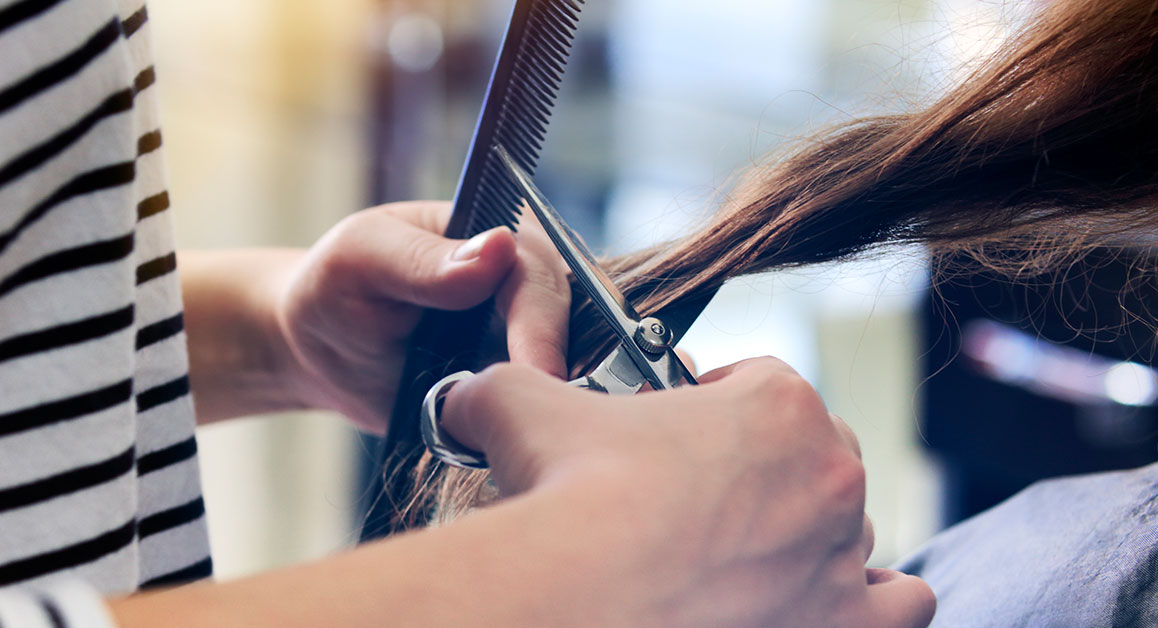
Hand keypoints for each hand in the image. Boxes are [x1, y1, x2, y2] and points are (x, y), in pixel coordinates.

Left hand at [275, 201, 570, 431]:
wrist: (321, 352)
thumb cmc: (334, 289)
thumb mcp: (364, 259)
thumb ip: (425, 259)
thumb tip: (499, 247)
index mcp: (501, 235)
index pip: (541, 276)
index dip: (542, 326)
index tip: (536, 373)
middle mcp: (527, 285)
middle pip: (570, 327)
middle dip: (554, 370)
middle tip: (535, 421)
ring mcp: (527, 338)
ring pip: (567, 370)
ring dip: (547, 403)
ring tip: (526, 437)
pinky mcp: (519, 384)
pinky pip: (542, 407)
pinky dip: (533, 426)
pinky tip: (514, 444)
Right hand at [439, 357, 935, 627]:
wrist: (584, 598)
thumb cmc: (572, 496)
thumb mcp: (525, 408)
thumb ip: (509, 385)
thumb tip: (465, 396)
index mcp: (775, 404)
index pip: (763, 383)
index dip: (716, 403)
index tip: (678, 432)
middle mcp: (827, 474)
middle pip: (815, 455)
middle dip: (765, 469)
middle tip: (702, 499)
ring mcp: (842, 553)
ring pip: (851, 530)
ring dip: (811, 535)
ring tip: (749, 554)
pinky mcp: (847, 626)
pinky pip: (898, 605)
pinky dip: (868, 602)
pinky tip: (816, 601)